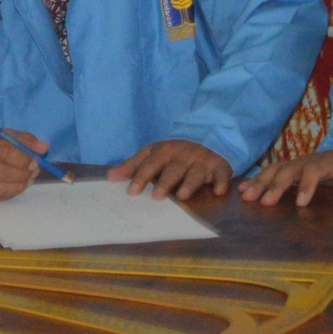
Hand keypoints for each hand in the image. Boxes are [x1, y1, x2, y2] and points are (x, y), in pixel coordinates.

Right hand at [0, 125, 46, 202]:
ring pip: (0, 189)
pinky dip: (8, 193)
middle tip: (33, 171)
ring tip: (26, 180)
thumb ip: (22, 139)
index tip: (34, 161)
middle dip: (24, 174)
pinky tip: (12, 186)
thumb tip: (44, 148)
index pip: (4, 151)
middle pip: (3, 172)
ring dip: (19, 186)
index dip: (23, 158)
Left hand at [109, 139, 232, 200]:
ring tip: (182, 196)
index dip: (141, 177)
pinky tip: (219, 191)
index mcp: (165, 151)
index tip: (132, 192)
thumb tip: (110, 177)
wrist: (207, 136)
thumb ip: (133, 166)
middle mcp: (184, 155)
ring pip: (196, 172)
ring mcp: (203, 160)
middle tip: (157, 196)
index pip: (150, 164)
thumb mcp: (152, 154)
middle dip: (165, 182)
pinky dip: (222, 182)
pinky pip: (222, 174)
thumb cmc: (174, 154)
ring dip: (190, 184)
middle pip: (173, 169)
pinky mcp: (220, 166)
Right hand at [239, 150, 332, 207]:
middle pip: (289, 169)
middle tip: (262, 202)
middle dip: (275, 185)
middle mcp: (311, 160)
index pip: (315, 170)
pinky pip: (273, 172)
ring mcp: (300, 163)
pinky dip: (257, 180)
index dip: (307, 185)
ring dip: (260, 182)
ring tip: (245, 196)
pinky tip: (242, 189)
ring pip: (276, 169)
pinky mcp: (294, 169)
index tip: (301, 204)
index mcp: (330, 161)